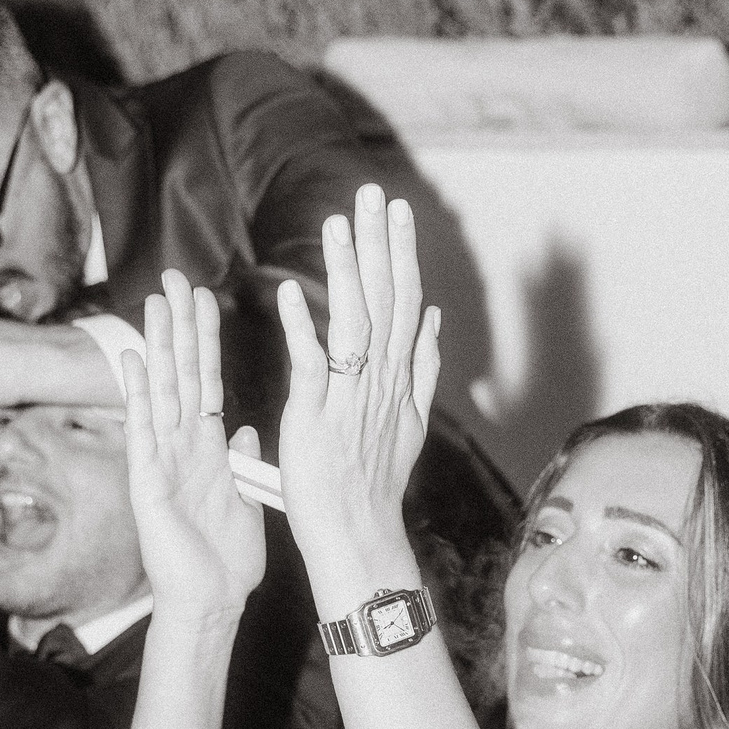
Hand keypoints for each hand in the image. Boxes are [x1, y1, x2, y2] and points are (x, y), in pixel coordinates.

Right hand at [121, 274, 267, 623]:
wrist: (211, 601)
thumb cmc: (226, 558)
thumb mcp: (243, 497)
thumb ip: (239, 458)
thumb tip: (240, 426)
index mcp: (208, 447)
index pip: (205, 379)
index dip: (204, 339)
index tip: (205, 299)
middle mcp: (181, 446)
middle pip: (180, 373)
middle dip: (180, 326)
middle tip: (175, 278)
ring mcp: (162, 460)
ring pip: (162, 391)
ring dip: (159, 346)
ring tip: (156, 301)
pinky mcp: (148, 482)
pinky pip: (144, 432)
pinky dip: (139, 396)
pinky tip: (135, 361)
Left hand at [275, 188, 439, 599]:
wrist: (358, 534)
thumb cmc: (374, 481)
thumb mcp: (410, 419)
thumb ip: (423, 366)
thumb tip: (435, 317)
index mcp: (399, 376)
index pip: (403, 301)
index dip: (399, 252)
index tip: (397, 210)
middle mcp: (380, 380)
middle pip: (385, 300)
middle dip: (380, 245)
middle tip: (374, 194)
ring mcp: (350, 398)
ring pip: (354, 323)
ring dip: (347, 271)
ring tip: (340, 225)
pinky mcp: (316, 418)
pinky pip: (311, 366)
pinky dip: (302, 328)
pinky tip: (293, 292)